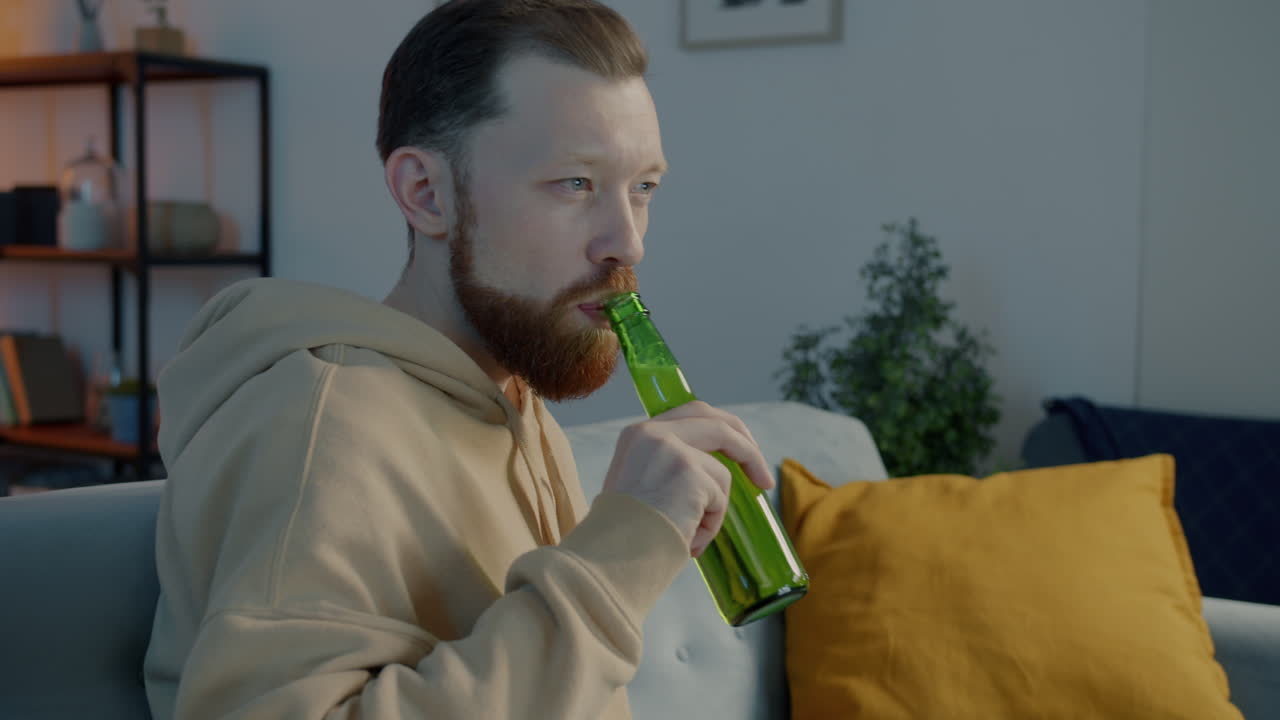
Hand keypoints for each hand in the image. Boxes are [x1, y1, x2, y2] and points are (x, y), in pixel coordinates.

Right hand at [601, 402, 774, 556]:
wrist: (608, 556)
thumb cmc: (622, 534)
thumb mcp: (637, 485)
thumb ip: (666, 467)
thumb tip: (711, 473)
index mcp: (638, 434)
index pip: (691, 413)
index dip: (722, 429)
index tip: (741, 447)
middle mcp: (653, 432)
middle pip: (717, 423)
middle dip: (747, 447)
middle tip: (762, 476)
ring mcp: (673, 449)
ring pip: (720, 475)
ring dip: (713, 510)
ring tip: (688, 535)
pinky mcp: (690, 471)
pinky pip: (719, 499)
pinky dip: (710, 524)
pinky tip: (687, 538)